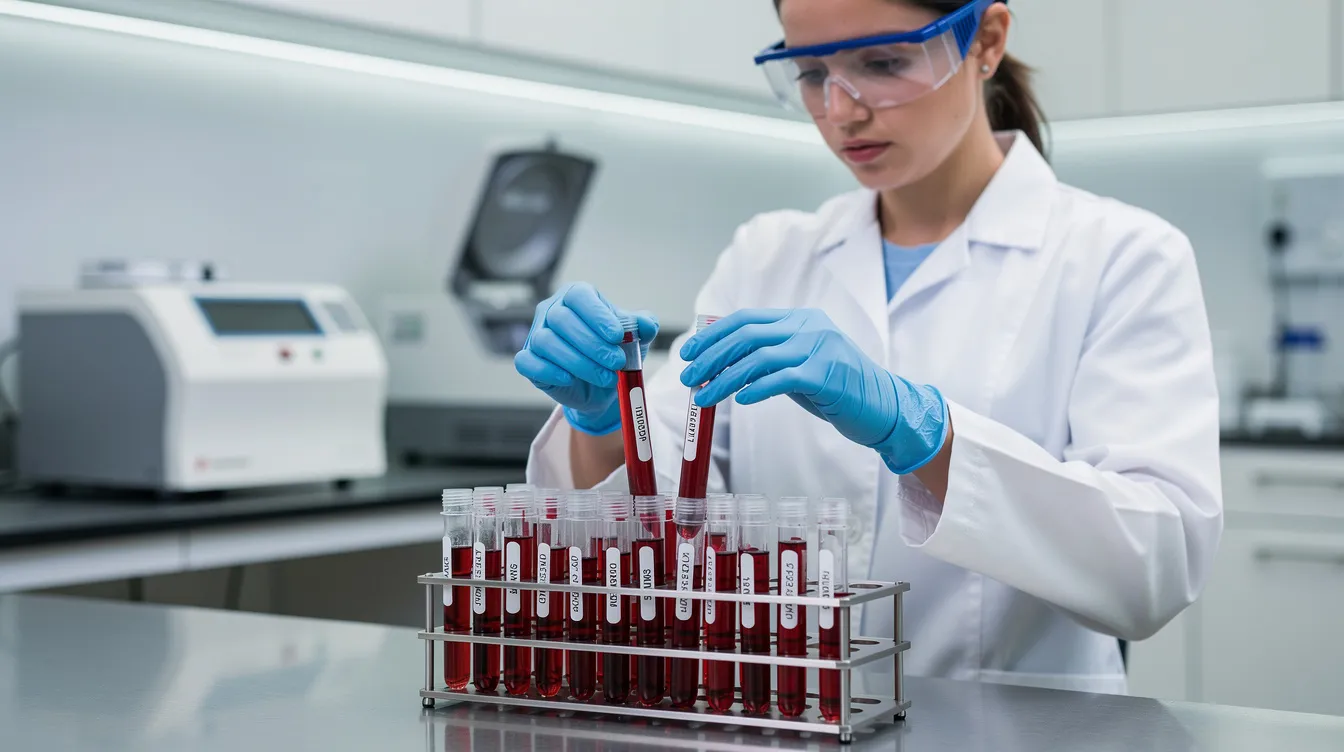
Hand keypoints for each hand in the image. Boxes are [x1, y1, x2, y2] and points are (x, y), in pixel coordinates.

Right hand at [514, 283, 657, 435]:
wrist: (602, 385)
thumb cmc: (615, 352)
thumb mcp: (636, 339)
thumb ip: (643, 326)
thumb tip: (647, 323)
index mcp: (576, 296)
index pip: (579, 296)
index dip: (597, 315)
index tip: (618, 336)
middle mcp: (551, 311)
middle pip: (562, 320)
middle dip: (593, 344)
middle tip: (616, 362)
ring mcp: (536, 335)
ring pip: (547, 342)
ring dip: (579, 362)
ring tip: (605, 377)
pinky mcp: (528, 360)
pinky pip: (528, 362)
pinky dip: (549, 370)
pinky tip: (569, 378)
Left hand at [679, 308, 946, 473]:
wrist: (884, 406)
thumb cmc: (837, 388)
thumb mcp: (800, 364)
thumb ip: (769, 357)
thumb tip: (722, 363)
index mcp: (800, 319)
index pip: (746, 319)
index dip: (713, 336)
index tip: (689, 353)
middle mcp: (809, 327)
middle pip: (747, 335)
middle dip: (711, 357)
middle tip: (688, 377)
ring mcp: (820, 348)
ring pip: (758, 358)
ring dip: (724, 379)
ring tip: (704, 397)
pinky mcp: (827, 375)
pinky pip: (781, 378)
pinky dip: (756, 388)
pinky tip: (739, 400)